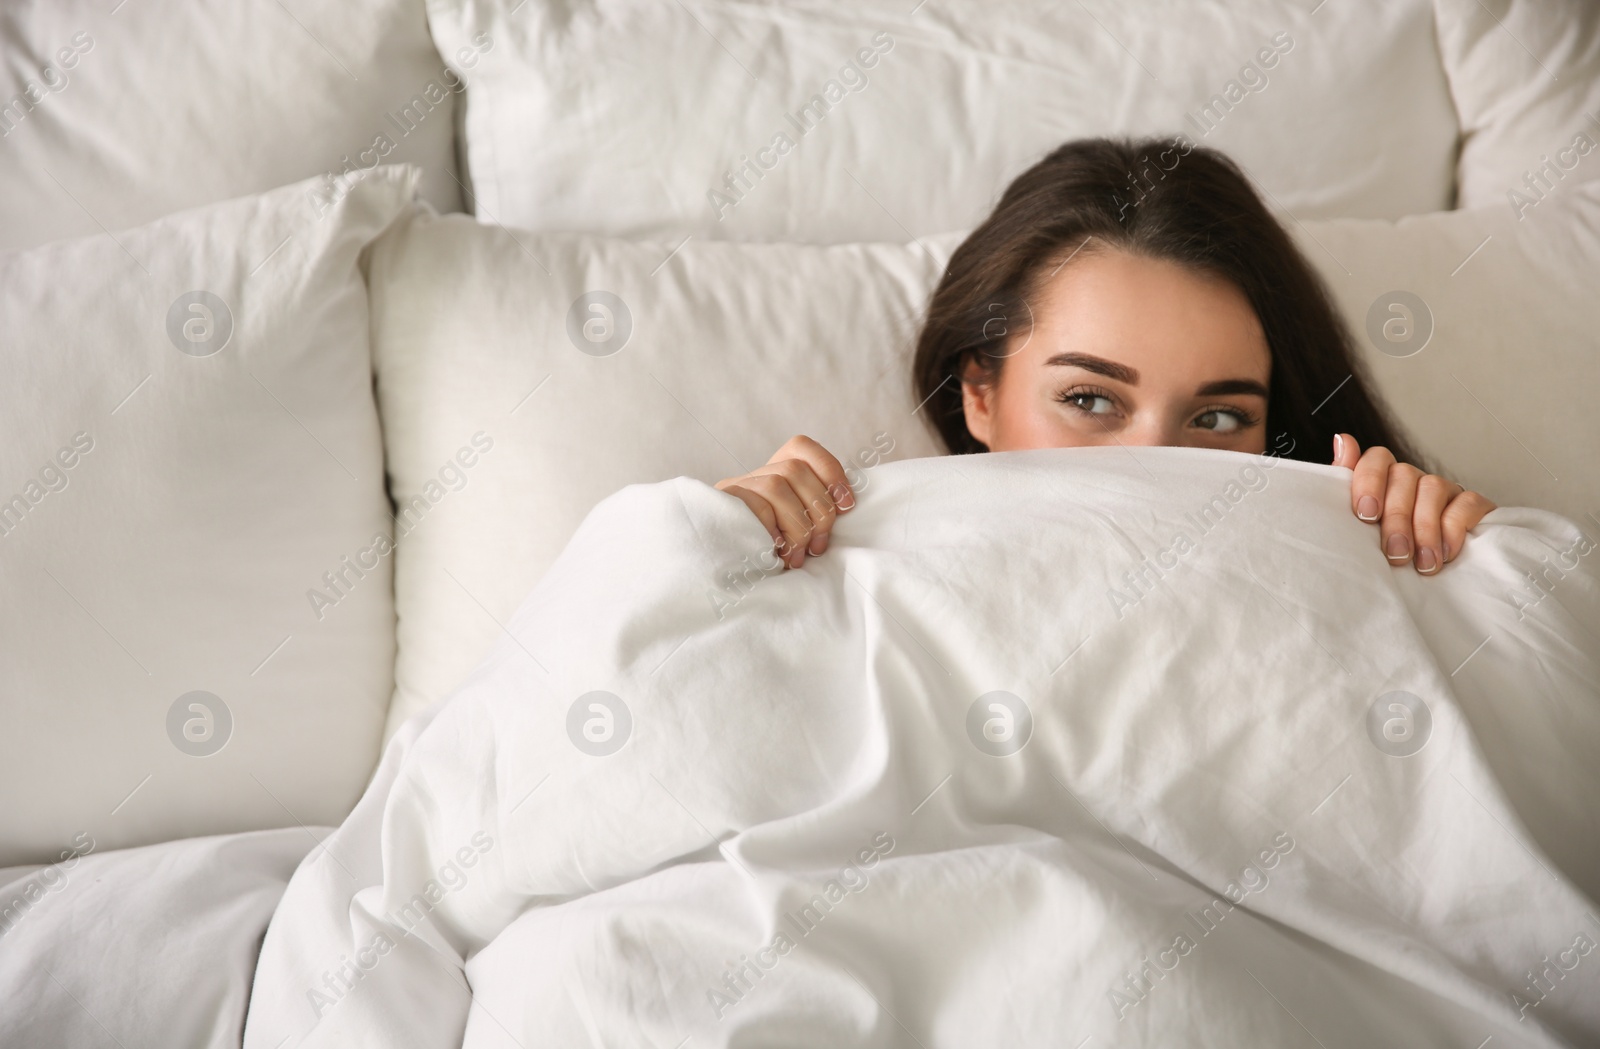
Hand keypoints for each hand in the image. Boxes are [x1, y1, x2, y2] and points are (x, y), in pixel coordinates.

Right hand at [715, 435, 854, 568]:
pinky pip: (754, 507)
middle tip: (817, 546)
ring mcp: (733, 490)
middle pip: (795, 470)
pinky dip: (772, 530)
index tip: (845, 504)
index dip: (829, 470)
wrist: (717, 571)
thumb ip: (813, 512)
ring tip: (795, 555)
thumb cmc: (766, 556)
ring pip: (776, 486)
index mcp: (773, 475)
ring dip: (796, 525)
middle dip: (818, 509)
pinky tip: (775, 551)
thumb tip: (844, 504)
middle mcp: (752, 477)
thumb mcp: (795, 531)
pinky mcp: (719, 506)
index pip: (801, 448)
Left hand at [1332, 433, 1495, 574]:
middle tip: (1395, 553)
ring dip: (1425, 528)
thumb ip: (1344, 486)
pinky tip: (1445, 554)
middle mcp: (1413, 479)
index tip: (1366, 515)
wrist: (1435, 580)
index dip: (1369, 480)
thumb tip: (1342, 439)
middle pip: (1403, 475)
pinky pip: (1466, 503)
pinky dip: (1454, 529)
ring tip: (1422, 563)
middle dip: (1397, 517)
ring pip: (1433, 486)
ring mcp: (1444, 489)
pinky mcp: (1472, 504)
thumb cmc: (1389, 549)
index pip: (1376, 458)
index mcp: (1384, 481)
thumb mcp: (1359, 525)